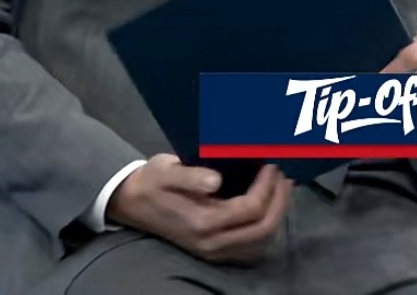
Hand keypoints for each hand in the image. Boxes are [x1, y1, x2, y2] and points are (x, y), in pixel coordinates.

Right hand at [105, 155, 291, 264]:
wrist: (133, 202)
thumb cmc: (153, 181)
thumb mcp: (166, 170)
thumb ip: (190, 175)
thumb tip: (215, 180)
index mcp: (202, 222)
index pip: (251, 209)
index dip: (267, 186)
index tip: (271, 164)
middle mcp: (211, 243)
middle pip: (263, 229)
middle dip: (280, 200)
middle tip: (283, 176)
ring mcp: (214, 251)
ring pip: (261, 243)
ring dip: (277, 215)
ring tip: (280, 189)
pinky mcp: (215, 252)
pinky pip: (251, 249)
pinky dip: (267, 230)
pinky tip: (269, 208)